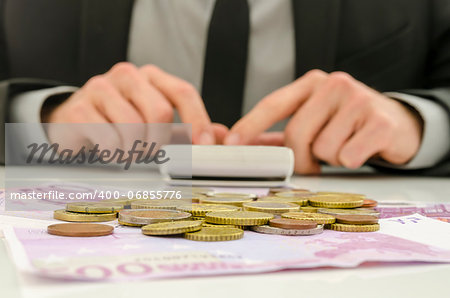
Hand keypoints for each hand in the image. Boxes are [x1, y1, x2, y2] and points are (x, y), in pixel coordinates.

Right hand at [46, 62, 215, 144]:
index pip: (183, 92)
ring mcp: (100, 88)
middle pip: (160, 112)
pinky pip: (108, 138)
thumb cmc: (120, 121)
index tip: (206, 146)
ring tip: (129, 152)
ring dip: (136, 150)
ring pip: (134, 128)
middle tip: (152, 153)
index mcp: (151, 77)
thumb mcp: (157, 122)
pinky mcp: (77, 109)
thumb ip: (188, 129)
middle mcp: (127, 76)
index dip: (198, 120)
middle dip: (160, 142)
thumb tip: (221, 137)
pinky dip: (115, 154)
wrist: (71, 121)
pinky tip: (111, 152)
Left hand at [225, 70, 422, 173]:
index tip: (231, 144)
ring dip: (330, 159)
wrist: (396, 123)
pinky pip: (348, 156)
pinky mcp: (380, 120)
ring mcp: (358, 99)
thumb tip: (243, 148)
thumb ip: (279, 135)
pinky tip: (361, 149)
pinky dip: (351, 161)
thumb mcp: (313, 121)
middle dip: (301, 157)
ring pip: (322, 150)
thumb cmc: (346, 124)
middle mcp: (333, 84)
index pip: (273, 104)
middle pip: (296, 134)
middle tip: (315, 160)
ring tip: (344, 145)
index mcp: (311, 83)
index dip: (250, 125)